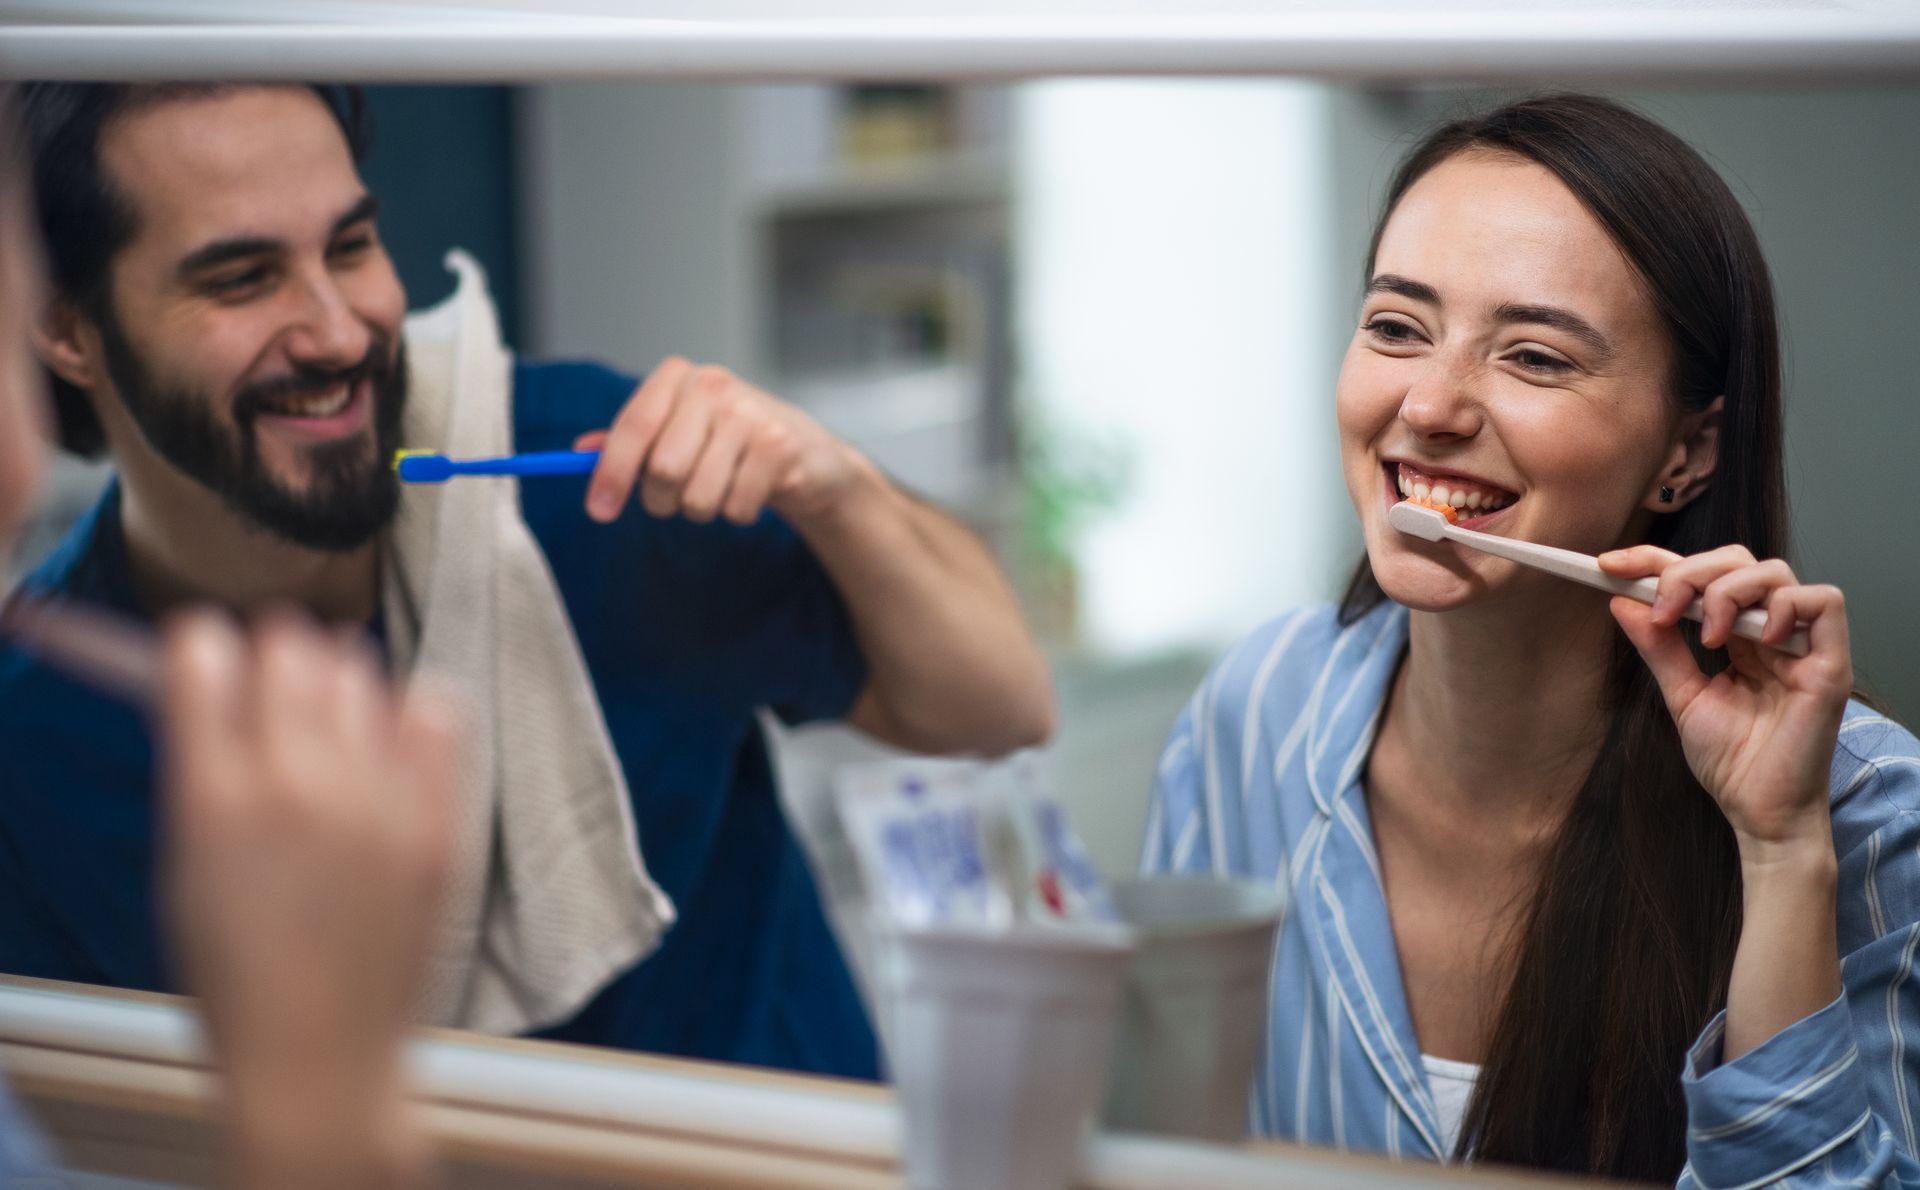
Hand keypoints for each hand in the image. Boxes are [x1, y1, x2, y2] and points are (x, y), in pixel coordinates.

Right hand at [158, 610, 454, 1187]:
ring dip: (339, 680)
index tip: (211, 664)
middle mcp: (300, 784)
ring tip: (332, 727)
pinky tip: (393, 742)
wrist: (321, 1056)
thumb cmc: (240, 973)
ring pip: (360, 667)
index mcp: (216, 796)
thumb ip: (199, 767)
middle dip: (273, 657)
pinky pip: (435, 711)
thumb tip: (216, 684)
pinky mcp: (439, 820)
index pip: (204, 652)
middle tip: (275, 692)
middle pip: (290, 644)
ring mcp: (379, 799)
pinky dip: (410, 712)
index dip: (204, 650)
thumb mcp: (184, 865)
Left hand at [578, 356, 869, 527]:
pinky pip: (735, 507)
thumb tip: (579, 452)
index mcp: (679, 377)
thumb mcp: (678, 431)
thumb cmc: (729, 442)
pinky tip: (752, 491)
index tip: (599, 512)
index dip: (610, 473)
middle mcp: (713, 385)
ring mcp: (750, 414)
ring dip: (703, 510)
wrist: (805, 453)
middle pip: (662, 470)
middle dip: (664, 500)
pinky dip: (738, 513)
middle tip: (678, 498)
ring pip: (698, 496)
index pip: (633, 427)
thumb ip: (631, 441)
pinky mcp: (780, 446)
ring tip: (721, 489)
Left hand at [1598, 544, 1850, 857]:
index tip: (1609, 566)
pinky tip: (1758, 639)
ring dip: (1728, 591)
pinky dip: (1785, 606)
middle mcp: (1771, 633)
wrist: (1758, 811)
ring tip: (1706, 636)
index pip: (1701, 577)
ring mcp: (1802, 645)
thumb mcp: (1681, 696)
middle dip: (1690, 572)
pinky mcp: (1830, 664)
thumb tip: (1620, 601)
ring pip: (1775, 572)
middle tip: (1662, 608)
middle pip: (1739, 561)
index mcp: (1736, 637)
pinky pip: (1824, 601)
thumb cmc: (1730, 761)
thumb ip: (1657, 649)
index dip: (1657, 562)